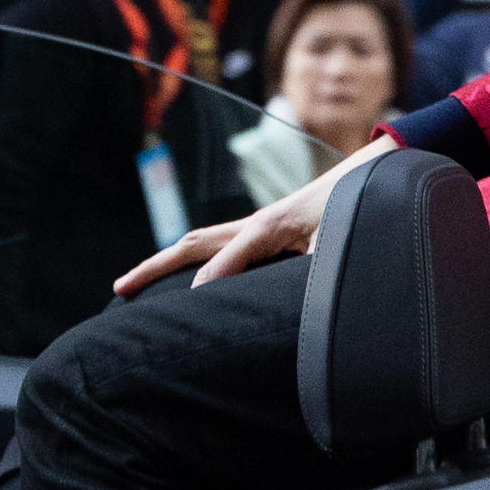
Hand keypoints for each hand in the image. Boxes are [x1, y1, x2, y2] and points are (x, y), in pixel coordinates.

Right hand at [113, 136, 392, 295]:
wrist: (369, 178)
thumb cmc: (356, 212)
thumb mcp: (338, 245)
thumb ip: (314, 268)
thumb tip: (300, 300)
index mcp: (269, 227)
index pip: (226, 257)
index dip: (208, 284)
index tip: (187, 311)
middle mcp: (254, 224)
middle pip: (192, 243)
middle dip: (155, 266)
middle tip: (120, 289)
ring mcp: (255, 227)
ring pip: (199, 243)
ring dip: (165, 262)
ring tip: (133, 286)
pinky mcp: (262, 233)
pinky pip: (215, 247)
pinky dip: (190, 260)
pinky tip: (184, 282)